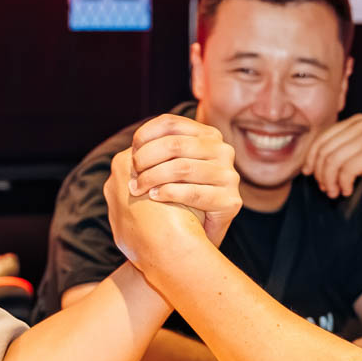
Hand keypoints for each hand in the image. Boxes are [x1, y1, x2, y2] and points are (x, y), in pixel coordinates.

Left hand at [125, 114, 242, 244]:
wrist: (197, 237)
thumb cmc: (178, 196)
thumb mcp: (170, 165)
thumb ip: (158, 149)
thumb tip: (135, 144)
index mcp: (208, 135)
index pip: (170, 123)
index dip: (145, 135)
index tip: (130, 153)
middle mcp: (223, 150)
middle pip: (174, 144)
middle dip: (146, 158)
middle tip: (132, 175)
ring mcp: (229, 176)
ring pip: (182, 167)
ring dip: (152, 178)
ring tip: (138, 189)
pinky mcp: (230, 200)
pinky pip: (193, 192)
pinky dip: (168, 193)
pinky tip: (154, 197)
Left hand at [303, 115, 361, 201]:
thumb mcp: (354, 155)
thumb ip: (335, 152)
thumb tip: (307, 164)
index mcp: (355, 121)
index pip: (322, 138)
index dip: (311, 158)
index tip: (309, 174)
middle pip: (325, 150)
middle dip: (321, 173)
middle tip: (325, 188)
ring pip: (333, 161)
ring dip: (330, 181)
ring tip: (334, 192)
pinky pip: (346, 170)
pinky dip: (343, 184)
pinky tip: (347, 191)